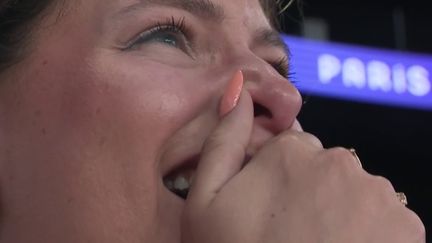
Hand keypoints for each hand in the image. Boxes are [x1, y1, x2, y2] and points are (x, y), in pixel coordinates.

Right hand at [181, 91, 424, 242]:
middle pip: (326, 168)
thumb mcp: (205, 203)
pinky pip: (384, 217)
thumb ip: (222, 141)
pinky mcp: (405, 227)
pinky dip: (370, 231)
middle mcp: (339, 162)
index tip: (272, 209)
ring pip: (356, 191)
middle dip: (312, 192)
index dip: (280, 181)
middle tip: (293, 232)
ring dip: (342, 212)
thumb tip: (237, 91)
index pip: (293, 150)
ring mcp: (376, 193)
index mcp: (291, 150)